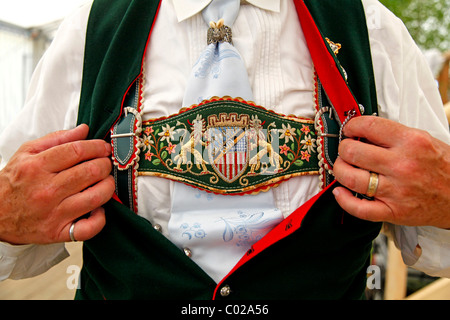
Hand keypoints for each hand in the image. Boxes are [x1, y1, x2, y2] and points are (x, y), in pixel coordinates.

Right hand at [0, 124, 114, 243]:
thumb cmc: (14, 182)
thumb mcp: (27, 153)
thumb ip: (57, 139)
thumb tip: (84, 130)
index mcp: (37, 167)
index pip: (77, 151)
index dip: (97, 147)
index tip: (104, 147)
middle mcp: (46, 190)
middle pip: (91, 172)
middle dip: (105, 164)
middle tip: (105, 163)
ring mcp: (54, 213)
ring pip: (96, 197)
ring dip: (108, 186)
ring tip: (104, 182)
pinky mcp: (58, 232)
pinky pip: (89, 228)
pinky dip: (100, 218)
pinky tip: (98, 209)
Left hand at [332, 116, 449, 228]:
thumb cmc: (442, 167)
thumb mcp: (423, 140)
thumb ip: (393, 135)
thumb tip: (361, 132)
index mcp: (411, 142)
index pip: (368, 126)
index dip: (351, 126)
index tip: (349, 130)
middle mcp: (402, 165)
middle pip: (353, 152)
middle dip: (343, 148)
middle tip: (346, 150)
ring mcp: (397, 190)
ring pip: (351, 178)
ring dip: (340, 170)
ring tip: (343, 167)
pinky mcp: (393, 211)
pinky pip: (359, 208)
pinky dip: (344, 200)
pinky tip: (340, 192)